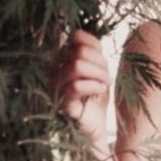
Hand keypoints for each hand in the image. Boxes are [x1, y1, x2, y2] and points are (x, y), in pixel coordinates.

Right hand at [52, 29, 110, 143]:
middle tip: (107, 78)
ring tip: (105, 85)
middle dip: (100, 64)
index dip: (95, 48)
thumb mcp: (98, 69)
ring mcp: (56, 87)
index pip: (77, 37)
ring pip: (76, 66)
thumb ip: (91, 50)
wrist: (96, 126)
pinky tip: (101, 91)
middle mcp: (54, 70)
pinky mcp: (62, 104)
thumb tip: (76, 33)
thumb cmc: (96, 96)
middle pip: (80, 52)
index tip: (102, 63)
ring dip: (99, 75)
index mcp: (61, 59)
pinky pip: (75, 86)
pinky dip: (94, 86)